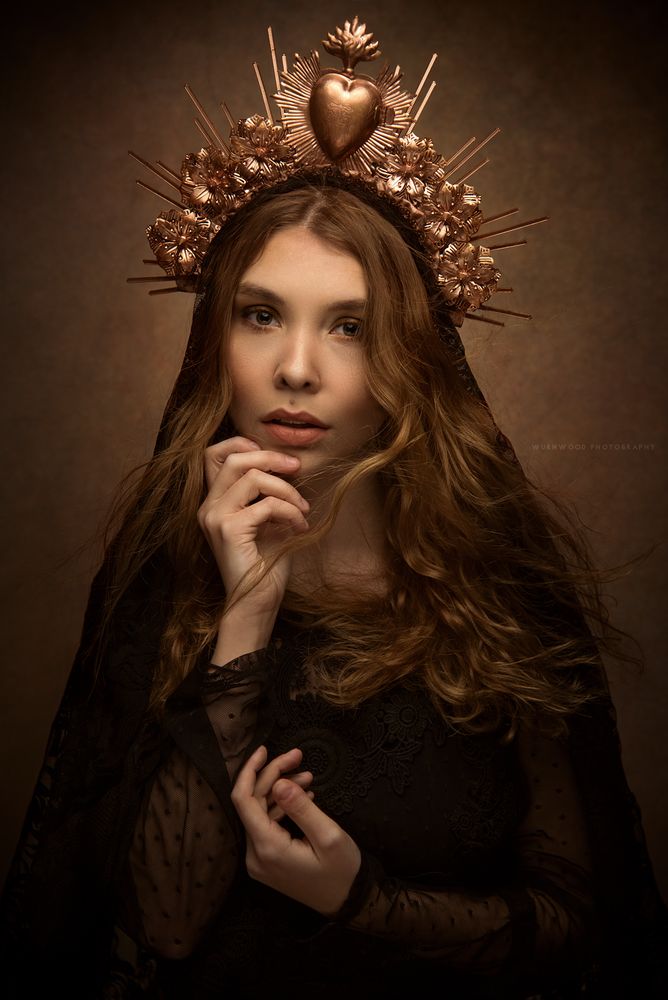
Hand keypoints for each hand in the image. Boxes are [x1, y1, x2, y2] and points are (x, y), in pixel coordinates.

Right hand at [197, 436, 310, 615]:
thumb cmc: (267, 563)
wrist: (257, 602)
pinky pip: (266, 505)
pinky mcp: (229, 530)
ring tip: (303, 508)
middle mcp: (208, 507)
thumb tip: (291, 464)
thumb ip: (269, 492)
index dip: (242, 444)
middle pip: (235, 459)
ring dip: (286, 489)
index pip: (214, 454)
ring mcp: (215, 518)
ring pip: (252, 477)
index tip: (276, 459)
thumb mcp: (270, 518)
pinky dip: (290, 511)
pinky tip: (300, 526)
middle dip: (271, 458)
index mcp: (214, 502)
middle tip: (298, 468)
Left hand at [231, 745, 361, 916]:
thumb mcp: (328, 837)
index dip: (251, 770)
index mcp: (267, 849)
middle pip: (252, 803)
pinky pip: (266, 824)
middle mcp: (255, 855)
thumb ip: (301, 808)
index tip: (266, 749)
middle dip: (273, 775)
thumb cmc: (342, 872)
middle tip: (298, 757)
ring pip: (259, 812)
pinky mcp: (267, 861)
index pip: (243, 801)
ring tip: (307, 775)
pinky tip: (303, 795)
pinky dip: (281, 805)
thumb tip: (278, 783)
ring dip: (279, 788)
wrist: (348, 903)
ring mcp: (259, 860)